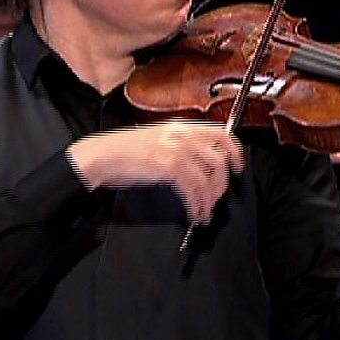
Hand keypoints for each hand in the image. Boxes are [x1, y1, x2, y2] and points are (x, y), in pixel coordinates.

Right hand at [68, 120, 243, 223]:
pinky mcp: (168, 167)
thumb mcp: (157, 139)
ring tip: (205, 213)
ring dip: (210, 200)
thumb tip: (202, 163)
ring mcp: (176, 150)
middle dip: (222, 184)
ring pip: (208, 178)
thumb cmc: (125, 151)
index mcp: (181, 126)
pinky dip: (197, 205)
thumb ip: (180, 144)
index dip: (235, 151)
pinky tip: (194, 213)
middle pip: (219, 159)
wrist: (102, 156)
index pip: (220, 133)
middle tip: (218, 198)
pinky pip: (193, 190)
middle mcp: (182, 135)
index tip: (238, 167)